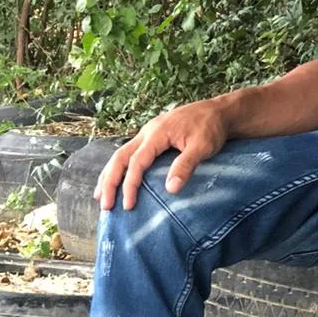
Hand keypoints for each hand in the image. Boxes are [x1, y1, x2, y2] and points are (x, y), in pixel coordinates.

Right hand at [94, 98, 230, 211]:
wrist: (217, 111)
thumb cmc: (211, 128)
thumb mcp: (203, 146)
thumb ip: (186, 165)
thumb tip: (170, 189)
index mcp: (157, 134)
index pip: (136, 162)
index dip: (130, 185)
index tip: (127, 205)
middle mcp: (147, 132)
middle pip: (119, 158)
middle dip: (109, 182)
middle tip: (106, 205)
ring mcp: (148, 133)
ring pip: (120, 154)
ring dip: (109, 175)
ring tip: (100, 196)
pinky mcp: (152, 137)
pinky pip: (129, 153)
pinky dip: (118, 168)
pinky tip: (115, 178)